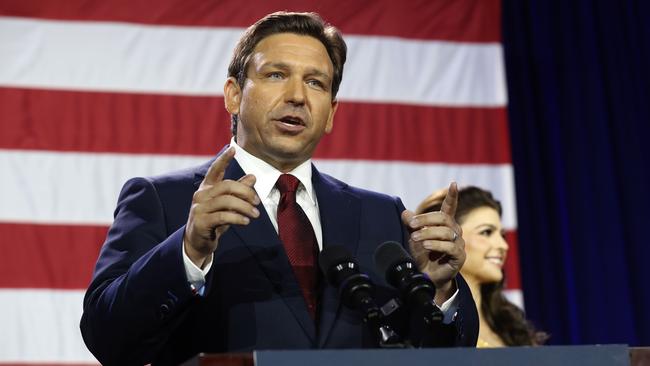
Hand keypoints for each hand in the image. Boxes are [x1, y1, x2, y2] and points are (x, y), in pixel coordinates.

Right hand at [184, 147, 259, 266]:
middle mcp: (201, 195)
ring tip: (255, 214)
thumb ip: (238, 191)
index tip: (233, 149)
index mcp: (207, 188)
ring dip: (245, 207)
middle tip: (257, 201)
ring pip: (227, 201)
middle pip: (227, 186)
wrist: (197, 242)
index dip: (223, 159)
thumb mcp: (227, 204)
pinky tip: (246, 221)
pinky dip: (238, 218)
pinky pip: (223, 216)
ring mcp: (199, 208)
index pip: (215, 170)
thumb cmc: (214, 220)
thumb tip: (253, 176)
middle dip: (245, 192)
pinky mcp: (201, 222)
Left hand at [401, 182, 465, 302]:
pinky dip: (436, 244)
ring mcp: (459, 244)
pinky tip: (425, 245)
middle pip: (443, 218)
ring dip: (427, 233)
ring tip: (414, 238)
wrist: (426, 276)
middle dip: (425, 219)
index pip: (450, 207)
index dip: (452, 196)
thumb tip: (405, 212)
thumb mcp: (413, 237)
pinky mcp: (459, 256)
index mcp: (445, 224)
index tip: (453, 183)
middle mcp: (455, 231)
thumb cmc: (422, 255)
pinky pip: (450, 246)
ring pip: (445, 232)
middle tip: (411, 224)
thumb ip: (411, 224)